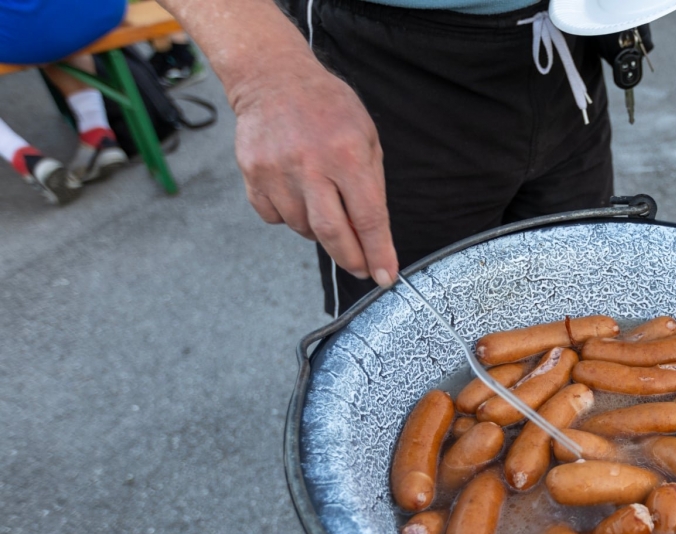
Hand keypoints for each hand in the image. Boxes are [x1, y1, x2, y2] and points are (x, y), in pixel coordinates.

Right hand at [231, 63, 396, 286]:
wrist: (273, 77)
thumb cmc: (328, 108)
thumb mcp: (366, 137)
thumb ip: (371, 185)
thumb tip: (375, 236)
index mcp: (346, 154)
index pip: (367, 218)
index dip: (378, 253)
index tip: (385, 276)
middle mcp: (310, 165)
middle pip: (332, 234)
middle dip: (351, 259)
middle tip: (362, 268)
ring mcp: (276, 171)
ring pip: (302, 229)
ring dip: (320, 233)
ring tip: (325, 207)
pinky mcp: (252, 174)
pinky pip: (275, 217)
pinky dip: (291, 218)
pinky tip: (298, 195)